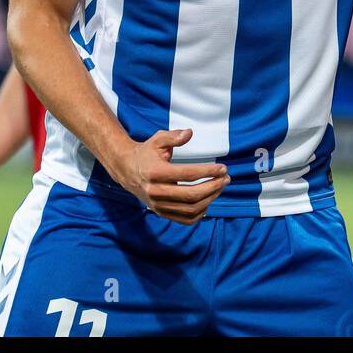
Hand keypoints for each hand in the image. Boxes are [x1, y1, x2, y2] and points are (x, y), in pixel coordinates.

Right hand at [110, 129, 229, 224]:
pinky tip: (208, 200)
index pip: (187, 174)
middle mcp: (156, 192)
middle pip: (191, 195)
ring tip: (220, 187)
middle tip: (226, 178)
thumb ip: (173, 136)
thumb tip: (189, 133)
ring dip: (210, 199)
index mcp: (155, 172)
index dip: (208, 172)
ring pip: (190, 209)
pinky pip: (184, 219)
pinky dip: (200, 213)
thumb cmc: (146, 152)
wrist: (127, 170)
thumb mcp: (157, 139)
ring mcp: (158, 205)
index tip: (223, 168)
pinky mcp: (161, 212)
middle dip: (213, 187)